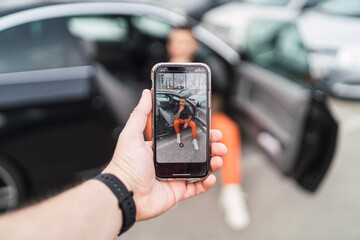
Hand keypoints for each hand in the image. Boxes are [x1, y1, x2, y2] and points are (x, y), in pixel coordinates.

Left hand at [103, 89, 225, 220]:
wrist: (124, 193)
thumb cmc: (125, 165)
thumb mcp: (132, 134)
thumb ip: (140, 113)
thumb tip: (146, 94)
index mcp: (160, 148)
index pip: (184, 137)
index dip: (198, 132)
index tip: (209, 128)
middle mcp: (168, 162)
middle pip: (195, 152)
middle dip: (210, 146)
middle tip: (218, 143)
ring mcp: (174, 177)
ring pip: (199, 168)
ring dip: (212, 162)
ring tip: (218, 158)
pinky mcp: (177, 192)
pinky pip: (196, 188)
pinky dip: (206, 183)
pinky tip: (210, 177)